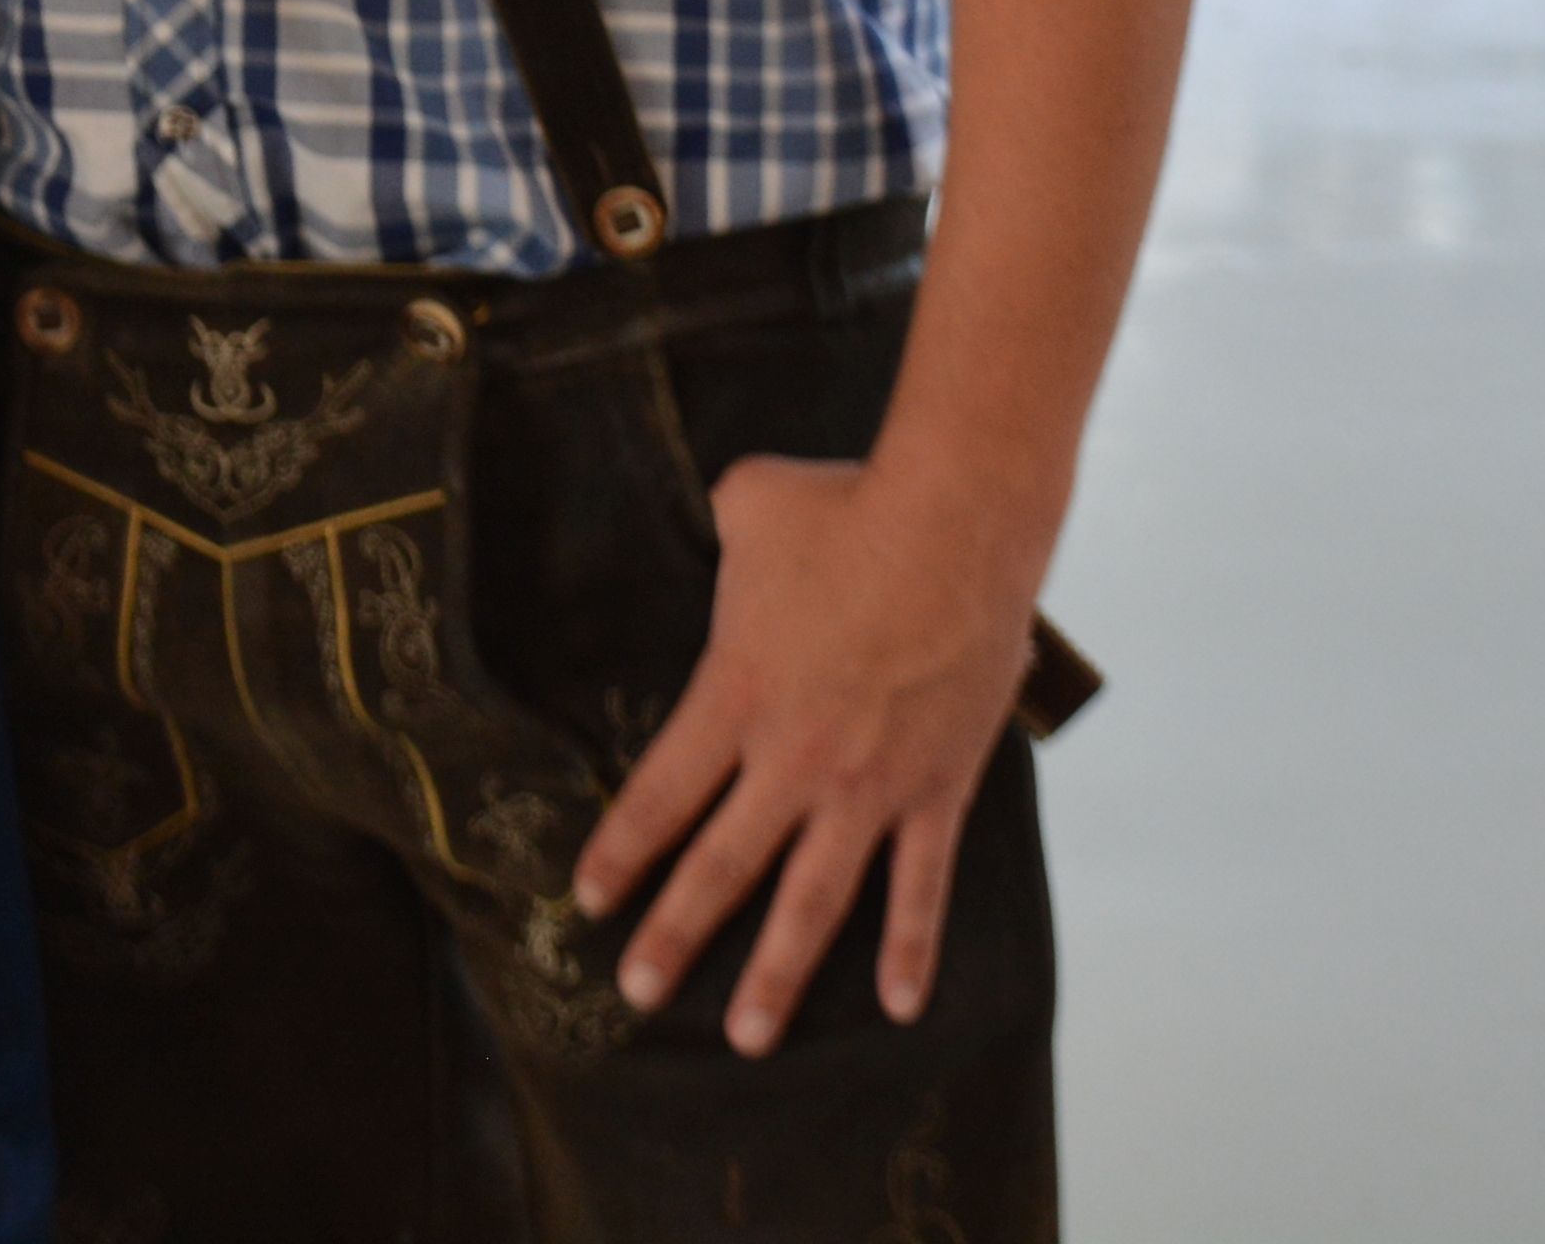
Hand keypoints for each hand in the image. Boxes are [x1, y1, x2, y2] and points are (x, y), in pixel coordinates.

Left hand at [572, 454, 1034, 1052]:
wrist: (956, 523)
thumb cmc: (846, 507)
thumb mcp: (749, 508)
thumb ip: (717, 536)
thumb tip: (716, 522)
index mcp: (733, 695)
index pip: (658, 796)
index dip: (620, 853)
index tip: (588, 899)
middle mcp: (792, 758)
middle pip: (720, 867)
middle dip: (674, 936)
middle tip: (636, 992)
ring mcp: (868, 785)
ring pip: (814, 902)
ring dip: (779, 973)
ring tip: (748, 1037)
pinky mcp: (936, 789)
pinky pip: (922, 885)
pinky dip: (913, 948)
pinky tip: (903, 1005)